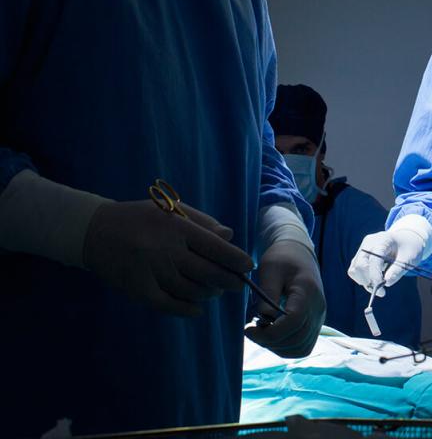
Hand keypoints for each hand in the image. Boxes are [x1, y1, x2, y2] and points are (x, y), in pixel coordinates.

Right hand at [83, 200, 252, 316]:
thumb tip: (230, 236)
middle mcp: (166, 250)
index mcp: (176, 228)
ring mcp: (151, 271)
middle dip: (228, 281)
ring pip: (190, 290)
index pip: (216, 247)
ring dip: (208, 294)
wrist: (94, 231)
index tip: (248, 265)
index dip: (236, 259)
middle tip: (238, 284)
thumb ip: (202, 222)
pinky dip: (186, 309)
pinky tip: (196, 309)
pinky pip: (168, 305)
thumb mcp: (171, 210)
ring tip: (215, 291)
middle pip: (208, 272)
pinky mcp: (138, 289)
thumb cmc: (140, 218)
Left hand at [245, 239, 325, 357]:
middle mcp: (318, 308)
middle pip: (297, 338)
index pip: (294, 321)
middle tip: (250, 332)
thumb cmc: (282, 259)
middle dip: (270, 341)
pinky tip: (272, 337)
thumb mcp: (270, 269)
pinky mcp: (315, 324)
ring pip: (301, 347)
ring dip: (278, 347)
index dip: (270, 332)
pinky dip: (286, 348)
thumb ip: (268, 293)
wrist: (299, 254)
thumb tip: (264, 320)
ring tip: (261, 334)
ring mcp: (319, 317)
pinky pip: (303, 346)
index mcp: (308, 291)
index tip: (248, 329)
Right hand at [348, 227, 430, 294]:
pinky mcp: (359, 256)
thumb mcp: (409, 259)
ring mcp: (362, 249)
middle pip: (360, 264)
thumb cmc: (408, 249)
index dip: (375, 275)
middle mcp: (369, 243)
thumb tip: (387, 283)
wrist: (405, 240)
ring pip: (355, 269)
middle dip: (368, 281)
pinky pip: (355, 271)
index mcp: (383, 240)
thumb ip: (397, 270)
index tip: (382, 290)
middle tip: (382, 292)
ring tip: (380, 285)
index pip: (374, 259)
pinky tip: (376, 280)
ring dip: (365, 281)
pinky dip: (363, 279)